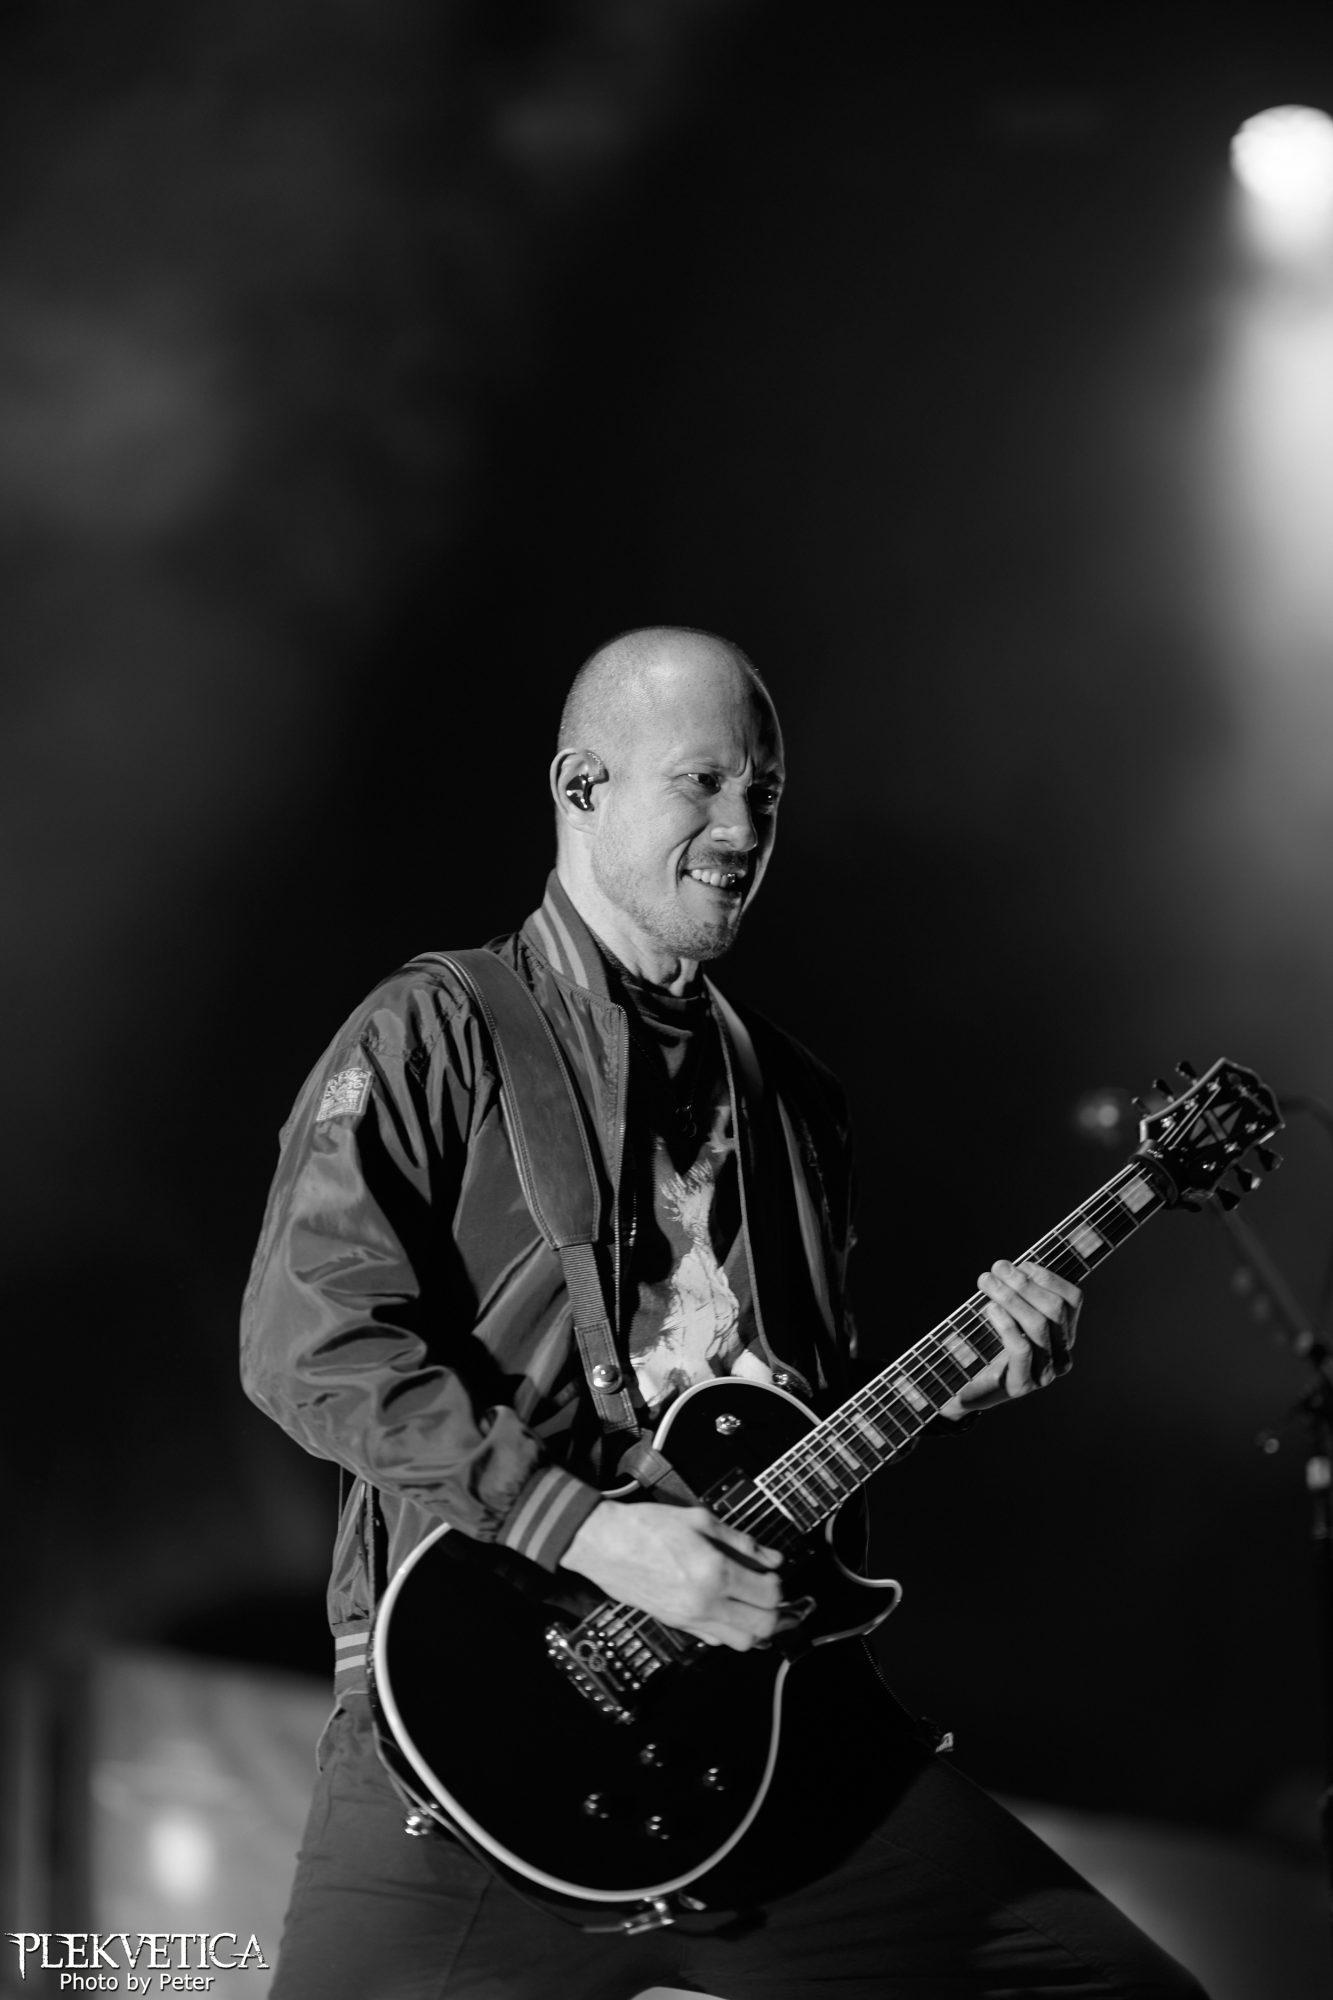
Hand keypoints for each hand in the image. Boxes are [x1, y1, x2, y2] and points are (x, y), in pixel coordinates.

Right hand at [561, 1500, 783, 1650]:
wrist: (604, 1544)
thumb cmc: (648, 1526)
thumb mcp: (700, 1520)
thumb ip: (741, 1542)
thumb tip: (772, 1559)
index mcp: (715, 1572)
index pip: (769, 1594)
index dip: (778, 1583)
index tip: (773, 1572)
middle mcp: (705, 1603)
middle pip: (762, 1627)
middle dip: (778, 1614)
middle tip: (778, 1598)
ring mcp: (690, 1619)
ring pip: (742, 1643)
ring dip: (757, 1628)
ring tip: (758, 1607)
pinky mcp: (676, 1625)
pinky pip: (716, 1640)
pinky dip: (731, 1631)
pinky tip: (730, 1611)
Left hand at [942, 1258, 1080, 1416]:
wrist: (965, 1388)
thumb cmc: (986, 1346)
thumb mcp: (1006, 1315)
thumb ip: (1016, 1295)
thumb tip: (1011, 1266)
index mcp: (1064, 1336)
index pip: (1072, 1300)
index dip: (1048, 1277)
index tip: (1021, 1264)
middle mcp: (1061, 1356)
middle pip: (1054, 1310)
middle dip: (1024, 1283)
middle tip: (997, 1268)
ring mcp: (1044, 1373)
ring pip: (1038, 1325)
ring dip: (1011, 1296)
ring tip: (986, 1281)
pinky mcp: (1020, 1385)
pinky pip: (1021, 1348)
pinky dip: (1006, 1324)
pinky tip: (990, 1308)